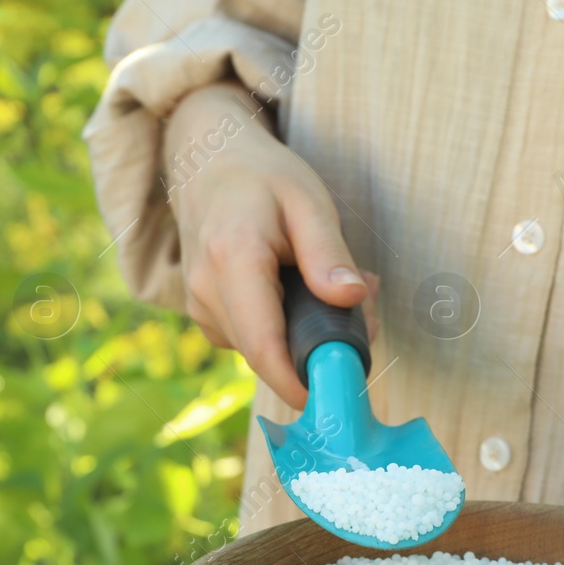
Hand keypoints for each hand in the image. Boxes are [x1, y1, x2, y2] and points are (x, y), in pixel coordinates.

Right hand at [166, 82, 375, 408]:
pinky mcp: (204, 317)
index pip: (264, 345)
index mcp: (233, 259)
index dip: (299, 384)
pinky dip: (283, 329)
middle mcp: (207, 291)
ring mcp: (199, 308)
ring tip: (329, 287)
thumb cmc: (263, 178)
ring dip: (303, 336)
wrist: (207, 164)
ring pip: (262, 350)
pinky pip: (252, 340)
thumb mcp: (308, 201)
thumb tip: (353, 299)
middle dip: (318, 350)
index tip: (337, 400)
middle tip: (364, 310)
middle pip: (268, 354)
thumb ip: (329, 254)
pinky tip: (297, 293)